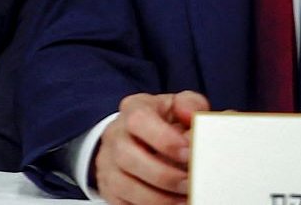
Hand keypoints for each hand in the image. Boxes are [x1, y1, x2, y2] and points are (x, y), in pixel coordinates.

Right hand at [92, 91, 208, 204]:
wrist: (138, 139)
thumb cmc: (163, 124)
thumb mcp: (178, 107)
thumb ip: (191, 105)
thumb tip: (192, 115)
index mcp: (134, 109)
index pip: (138, 119)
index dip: (164, 138)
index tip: (189, 153)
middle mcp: (116, 135)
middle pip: (126, 155)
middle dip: (163, 174)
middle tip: (191, 182)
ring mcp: (108, 163)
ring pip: (123, 184)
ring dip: (158, 197)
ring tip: (185, 199)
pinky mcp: (109, 188)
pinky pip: (122, 202)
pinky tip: (171, 204)